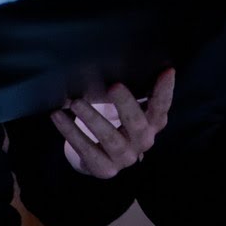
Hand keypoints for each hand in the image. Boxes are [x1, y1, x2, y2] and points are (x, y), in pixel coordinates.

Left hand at [52, 69, 173, 178]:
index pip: (161, 107)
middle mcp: (143, 141)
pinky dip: (71, 132)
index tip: (167, 71)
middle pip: (137, 123)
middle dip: (126, 104)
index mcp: (153, 123)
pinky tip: (58, 116)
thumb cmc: (117, 122)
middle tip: (114, 86)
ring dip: (92, 119)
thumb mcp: (128, 108)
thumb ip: (134, 90)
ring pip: (110, 139)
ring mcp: (125, 157)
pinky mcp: (105, 168)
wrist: (103, 158)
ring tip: (76, 102)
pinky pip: (86, 150)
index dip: (166, 90)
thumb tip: (124, 57)